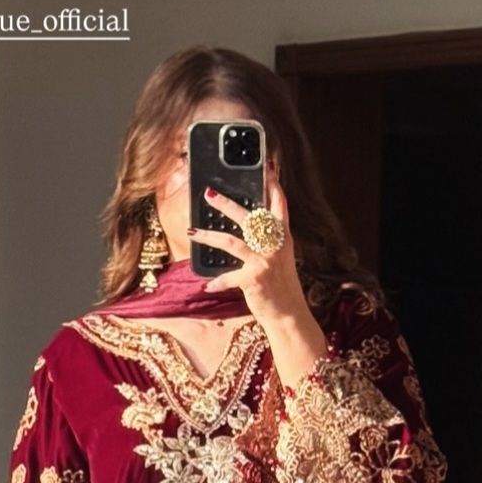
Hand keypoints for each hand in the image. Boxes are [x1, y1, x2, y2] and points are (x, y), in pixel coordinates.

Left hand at [189, 174, 310, 331]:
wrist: (289, 314)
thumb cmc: (281, 285)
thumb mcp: (280, 257)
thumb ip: (268, 240)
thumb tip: (249, 225)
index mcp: (282, 237)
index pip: (279, 206)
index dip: (274, 186)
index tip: (268, 168)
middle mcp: (274, 245)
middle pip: (248, 217)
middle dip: (226, 204)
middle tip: (209, 193)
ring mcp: (264, 261)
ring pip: (232, 242)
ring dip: (209, 236)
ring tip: (192, 231)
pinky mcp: (254, 278)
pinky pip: (229, 277)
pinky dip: (218, 281)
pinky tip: (207, 284)